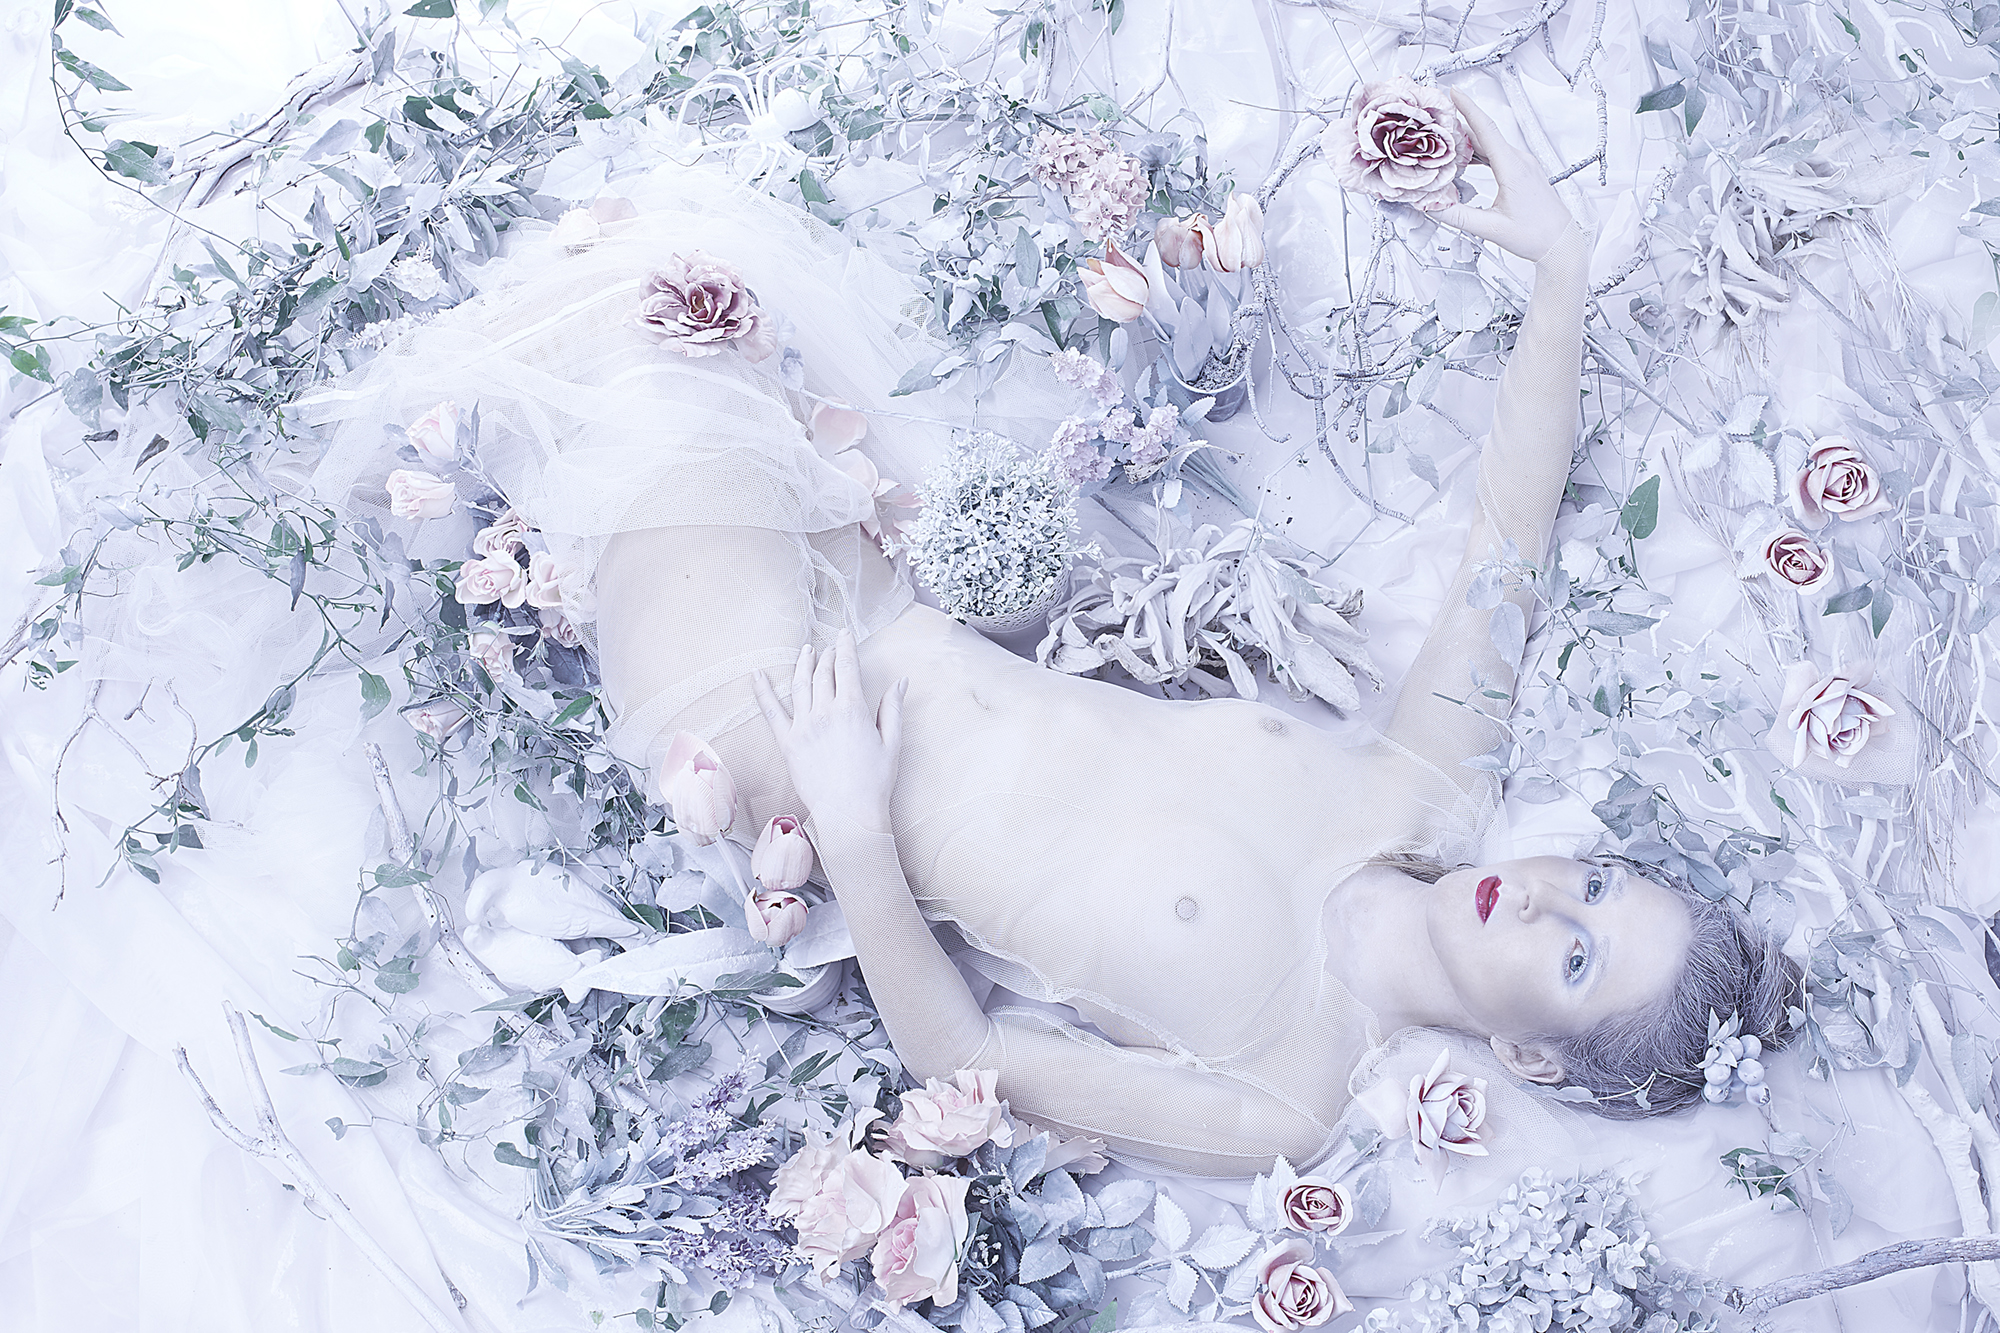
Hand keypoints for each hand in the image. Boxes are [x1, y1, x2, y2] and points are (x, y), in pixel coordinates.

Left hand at [751, 631, 908, 835]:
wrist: (849, 814)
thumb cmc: (875, 782)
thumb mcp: (892, 742)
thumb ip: (892, 708)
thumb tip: (900, 681)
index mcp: (852, 710)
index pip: (847, 667)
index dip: (846, 646)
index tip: (845, 634)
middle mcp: (825, 713)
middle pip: (823, 673)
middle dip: (827, 655)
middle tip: (829, 646)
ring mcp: (803, 726)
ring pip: (800, 684)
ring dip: (802, 663)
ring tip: (805, 650)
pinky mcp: (788, 743)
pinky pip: (771, 711)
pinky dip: (762, 691)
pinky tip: (756, 675)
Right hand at [1431, 90, 1574, 263]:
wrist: (1560, 242)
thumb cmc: (1535, 235)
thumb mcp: (1490, 228)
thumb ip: (1458, 216)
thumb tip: (1433, 206)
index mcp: (1512, 168)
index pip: (1486, 129)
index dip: (1468, 108)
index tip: (1454, 93)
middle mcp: (1519, 161)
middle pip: (1484, 134)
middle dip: (1460, 123)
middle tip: (1439, 117)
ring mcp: (1523, 164)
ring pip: (1491, 144)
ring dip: (1468, 140)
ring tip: (1446, 140)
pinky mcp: (1523, 171)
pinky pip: (1498, 154)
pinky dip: (1480, 152)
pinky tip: (1467, 160)